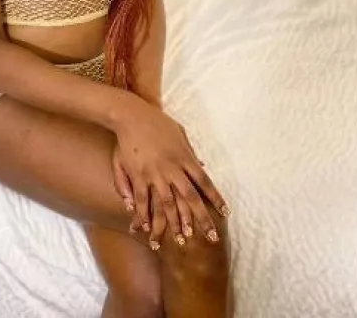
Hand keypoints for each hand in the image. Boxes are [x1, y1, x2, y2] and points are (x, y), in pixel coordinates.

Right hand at [111, 94, 229, 249]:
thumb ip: (191, 151)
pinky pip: (142, 199)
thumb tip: (202, 164)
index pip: (204, 182)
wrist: (131, 115)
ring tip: (181, 242)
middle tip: (211, 238)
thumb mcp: (179, 132)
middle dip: (201, 219)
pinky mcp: (137, 174)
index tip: (225, 214)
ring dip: (174, 224)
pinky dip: (144, 214)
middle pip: (189, 198)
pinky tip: (146, 228)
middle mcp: (171, 169)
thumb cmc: (156, 122)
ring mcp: (153, 173)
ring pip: (167, 204)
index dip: (215, 199)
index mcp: (184, 157)